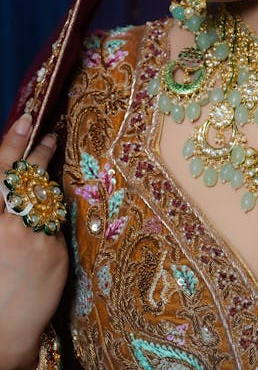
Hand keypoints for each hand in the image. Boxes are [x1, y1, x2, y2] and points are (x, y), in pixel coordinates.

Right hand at [0, 115, 68, 368]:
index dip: (11, 144)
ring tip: (49, 161)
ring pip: (45, 198)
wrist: (1, 335)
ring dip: (46, 181)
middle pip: (26, 178)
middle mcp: (8, 226)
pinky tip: (42, 225)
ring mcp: (35, 238)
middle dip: (38, 150)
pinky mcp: (56, 252)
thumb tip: (10, 185)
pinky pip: (55, 225)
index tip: (25, 119)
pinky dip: (49, 222)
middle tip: (49, 128)